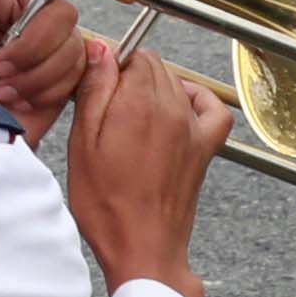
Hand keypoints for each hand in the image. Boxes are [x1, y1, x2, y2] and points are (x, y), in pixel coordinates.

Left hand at [0, 0, 98, 134]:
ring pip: (72, 44)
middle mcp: (17, 17)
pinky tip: (17, 100)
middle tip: (0, 66)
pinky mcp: (60, 81)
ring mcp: (42, 49)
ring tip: (3, 88)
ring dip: (37, 71)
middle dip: (34, 42)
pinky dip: (47, 89)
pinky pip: (77, 73)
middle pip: (58, 8)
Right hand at [60, 43, 234, 293]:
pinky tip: (177, 106)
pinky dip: (198, 99)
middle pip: (153, 65)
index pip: (131, 53)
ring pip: (175, 82)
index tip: (92, 82)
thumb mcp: (82, 141)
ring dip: (152, 87)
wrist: (142, 247)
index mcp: (139, 102)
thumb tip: (100, 49)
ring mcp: (193, 128)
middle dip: (127, 73)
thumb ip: (93, 90)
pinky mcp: (205, 149)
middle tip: (103, 102)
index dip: (108, 62)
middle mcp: (172, 109)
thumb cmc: (105, 202)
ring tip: (128, 112)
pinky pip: (213, 109)